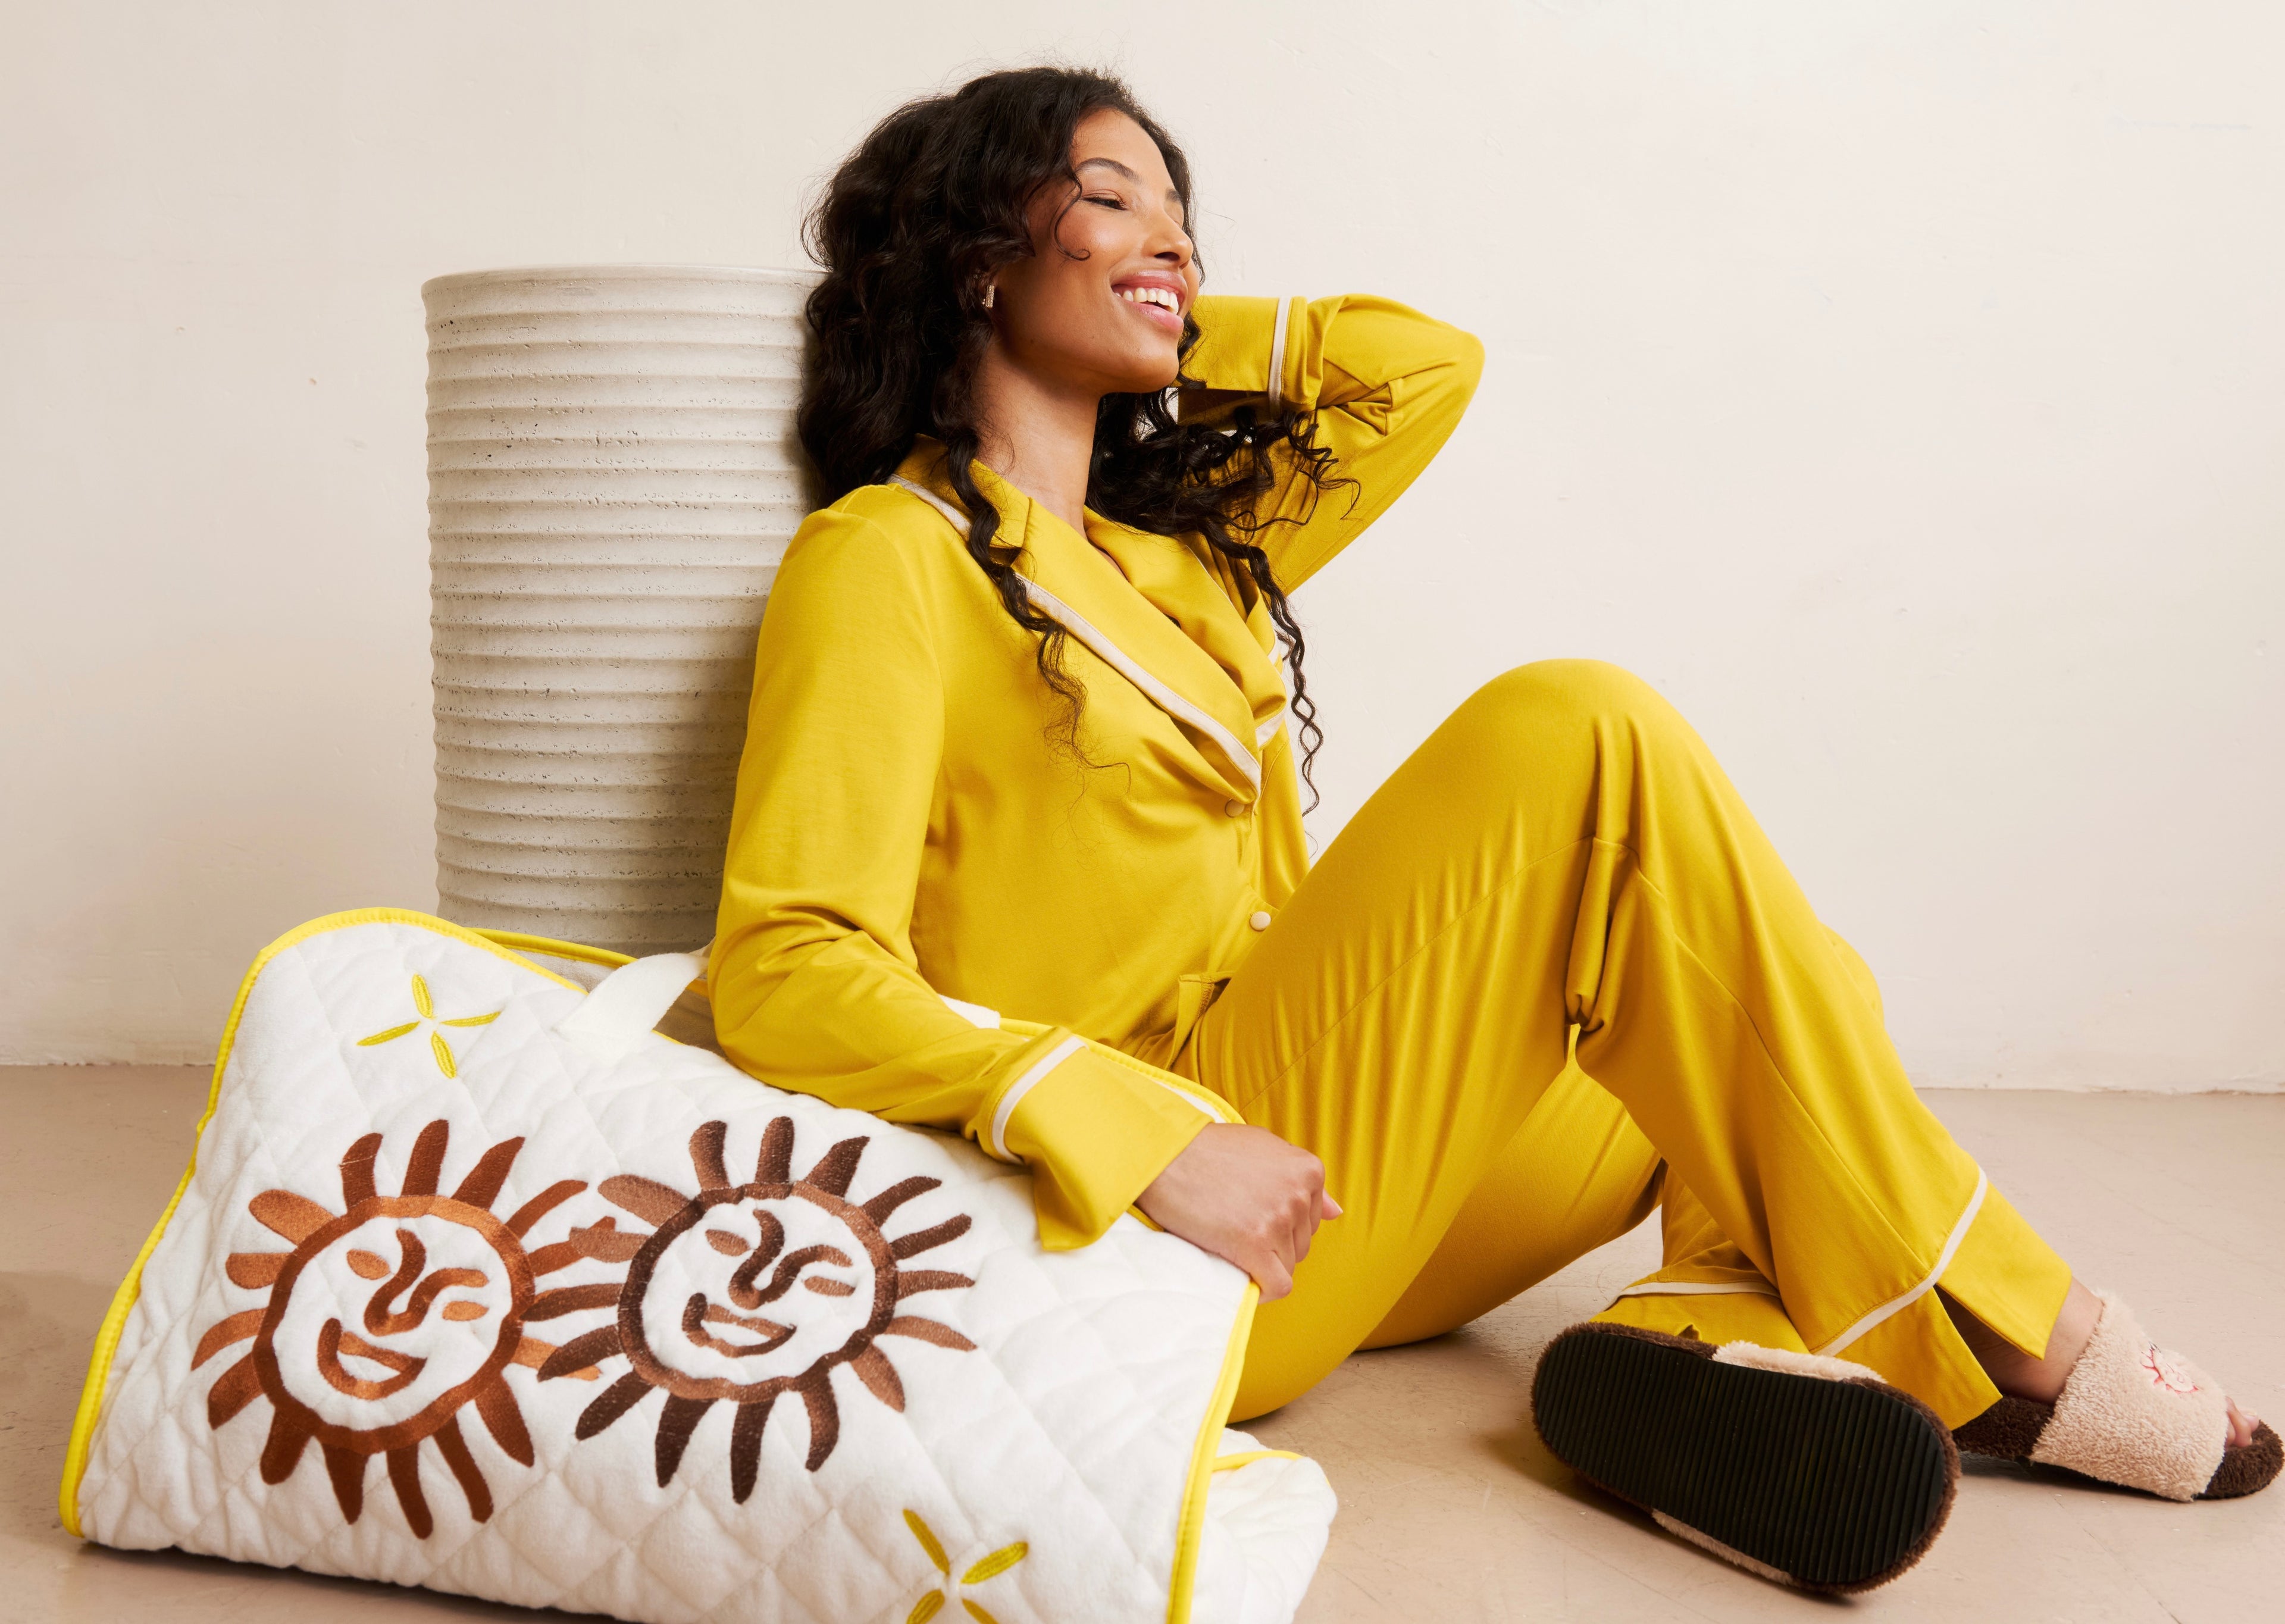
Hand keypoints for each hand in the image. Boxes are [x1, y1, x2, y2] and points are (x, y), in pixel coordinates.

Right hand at [1136, 1124, 1341, 1299]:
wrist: (1164, 1156)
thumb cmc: (1207, 1149)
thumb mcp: (1263, 1147)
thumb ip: (1299, 1177)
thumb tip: (1335, 1212)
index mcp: (1307, 1169)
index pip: (1311, 1220)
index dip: (1281, 1226)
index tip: (1252, 1219)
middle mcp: (1298, 1193)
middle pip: (1300, 1246)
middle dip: (1273, 1246)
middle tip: (1236, 1228)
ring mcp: (1278, 1219)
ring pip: (1287, 1266)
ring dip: (1262, 1264)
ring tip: (1231, 1243)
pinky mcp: (1254, 1244)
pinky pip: (1277, 1285)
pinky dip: (1264, 1289)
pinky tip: (1245, 1278)